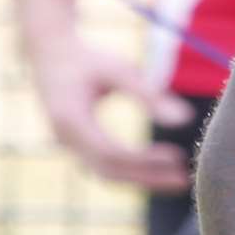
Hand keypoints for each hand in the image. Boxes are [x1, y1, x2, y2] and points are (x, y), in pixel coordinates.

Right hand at [32, 35, 194, 191]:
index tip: (176, 156)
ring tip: (177, 179)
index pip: (111, 152)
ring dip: (140, 179)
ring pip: (105, 174)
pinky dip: (129, 171)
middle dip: (147, 178)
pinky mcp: (74, 146)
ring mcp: (67, 146)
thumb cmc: (88, 59)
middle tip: (184, 180)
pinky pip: (102, 167)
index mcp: (70, 120)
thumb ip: (148, 94)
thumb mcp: (118, 70)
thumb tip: (186, 119)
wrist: (49, 54)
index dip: (144, 159)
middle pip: (108, 172)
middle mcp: (65, 139)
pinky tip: (156, 168)